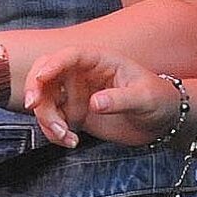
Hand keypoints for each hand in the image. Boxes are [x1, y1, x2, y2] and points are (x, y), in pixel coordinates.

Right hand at [22, 46, 183, 147]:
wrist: (161, 120)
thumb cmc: (158, 99)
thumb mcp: (144, 98)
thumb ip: (120, 99)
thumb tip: (94, 103)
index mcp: (100, 60)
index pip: (71, 55)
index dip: (53, 63)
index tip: (41, 78)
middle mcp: (82, 74)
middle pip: (46, 72)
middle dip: (35, 88)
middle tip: (34, 107)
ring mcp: (76, 94)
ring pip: (45, 99)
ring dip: (46, 118)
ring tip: (66, 137)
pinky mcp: (74, 113)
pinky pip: (53, 120)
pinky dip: (54, 132)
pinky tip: (71, 142)